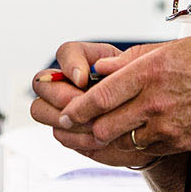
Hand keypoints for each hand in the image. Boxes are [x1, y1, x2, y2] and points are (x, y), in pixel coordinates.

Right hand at [28, 41, 161, 167]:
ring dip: (67, 119)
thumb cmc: (144, 92)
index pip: (65, 53)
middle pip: (41, 83)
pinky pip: (59, 134)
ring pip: (40, 110)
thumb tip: (99, 67)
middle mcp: (67, 82)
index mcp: (85, 60)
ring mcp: (62, 108)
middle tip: (85, 107)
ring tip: (95, 125)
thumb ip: (122, 64)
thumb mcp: (140, 70)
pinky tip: (99, 139)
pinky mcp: (67, 131)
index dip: (69, 65)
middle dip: (61, 96)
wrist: (150, 123)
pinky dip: (77, 138)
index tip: (84, 79)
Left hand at [53, 31, 190, 156]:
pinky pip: (145, 151)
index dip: (77, 107)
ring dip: (103, 141)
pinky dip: (130, 147)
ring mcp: (169, 126)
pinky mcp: (181, 142)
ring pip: (121, 143)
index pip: (102, 95)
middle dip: (83, 128)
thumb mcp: (173, 46)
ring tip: (90, 136)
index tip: (65, 112)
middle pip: (105, 125)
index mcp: (152, 70)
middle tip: (71, 126)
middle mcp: (157, 101)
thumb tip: (103, 68)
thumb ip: (133, 58)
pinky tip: (123, 141)